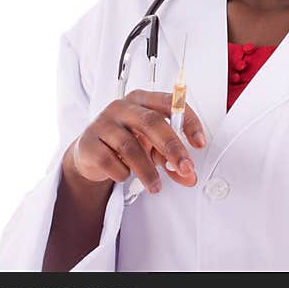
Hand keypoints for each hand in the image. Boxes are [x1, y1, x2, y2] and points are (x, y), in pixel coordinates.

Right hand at [70, 89, 206, 191]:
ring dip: (148, 170)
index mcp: (142, 100)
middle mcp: (122, 106)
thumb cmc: (127, 142)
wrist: (90, 153)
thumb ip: (172, 160)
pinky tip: (125, 175)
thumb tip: (189, 176)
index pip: (170, 103)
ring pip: (130, 146)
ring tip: (156, 187)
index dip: (188, 122)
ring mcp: (103, 123)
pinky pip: (109, 161)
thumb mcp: (152, 148)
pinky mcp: (88, 142)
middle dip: (172, 147)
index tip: (200, 143)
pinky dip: (122, 173)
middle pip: (151, 122)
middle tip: (185, 168)